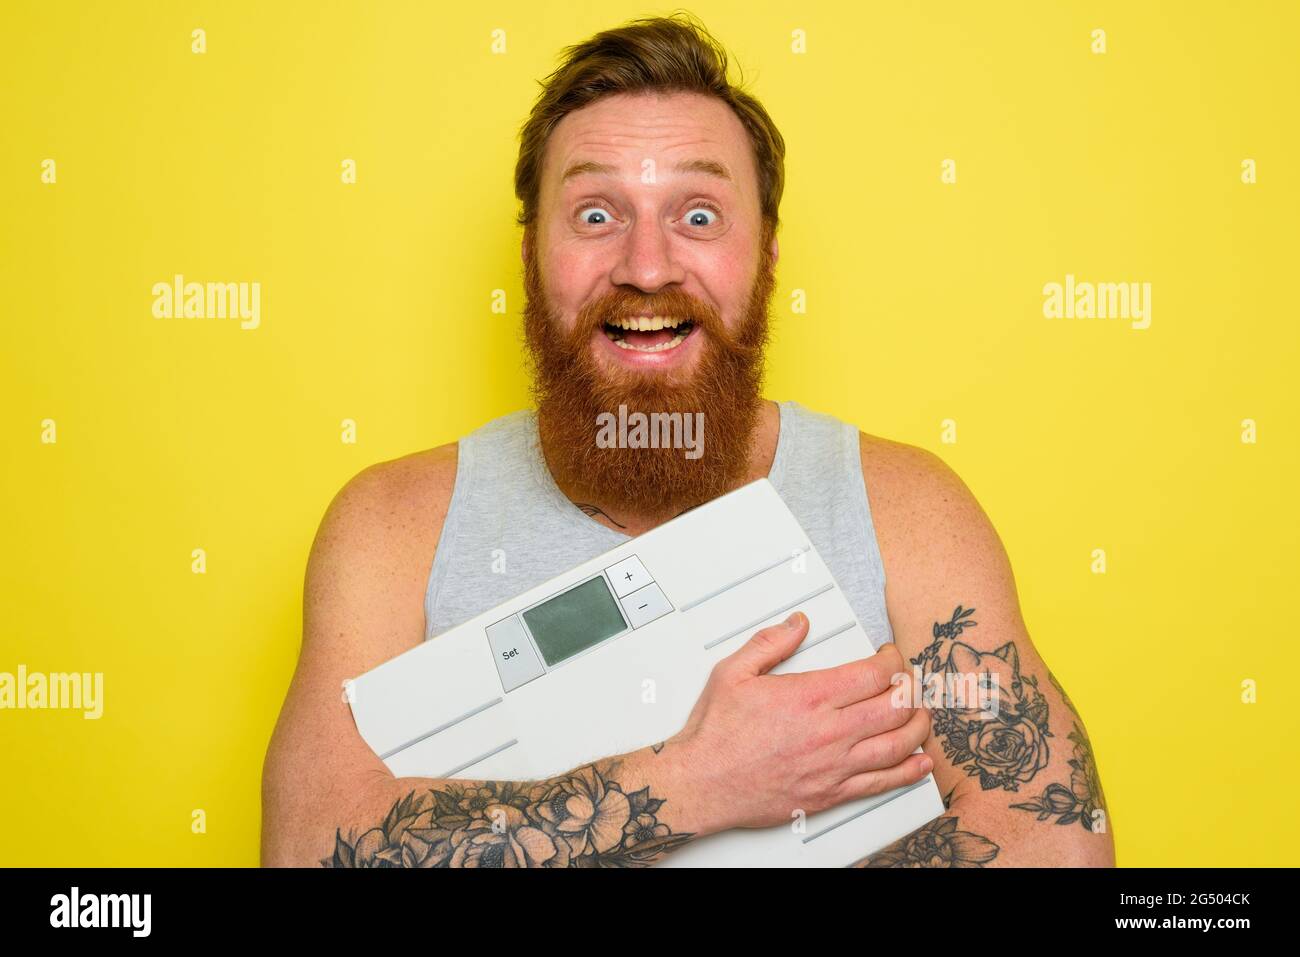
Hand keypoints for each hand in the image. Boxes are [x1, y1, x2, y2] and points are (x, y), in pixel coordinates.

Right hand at [667, 611, 932, 832]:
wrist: (703, 783)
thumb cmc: (716, 735)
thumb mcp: (733, 672)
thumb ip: (770, 643)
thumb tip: (798, 624)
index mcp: (810, 696)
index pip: (875, 674)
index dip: (893, 660)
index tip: (890, 655)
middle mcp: (830, 731)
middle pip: (896, 706)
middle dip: (911, 688)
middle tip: (909, 680)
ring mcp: (835, 765)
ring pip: (898, 743)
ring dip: (918, 725)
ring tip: (920, 713)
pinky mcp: (832, 793)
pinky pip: (883, 782)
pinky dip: (910, 770)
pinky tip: (920, 762)